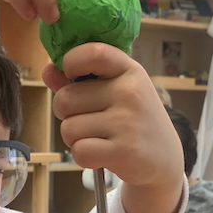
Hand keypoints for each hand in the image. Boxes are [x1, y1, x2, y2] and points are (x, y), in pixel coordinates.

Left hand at [44, 44, 184, 212]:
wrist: (164, 159)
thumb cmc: (133, 121)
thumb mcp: (116, 93)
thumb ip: (81, 81)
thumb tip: (48, 70)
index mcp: (128, 71)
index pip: (92, 53)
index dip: (70, 62)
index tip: (70, 74)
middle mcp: (129, 92)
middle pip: (65, 99)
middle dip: (66, 114)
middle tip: (86, 120)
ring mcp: (127, 122)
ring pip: (69, 128)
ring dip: (75, 138)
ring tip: (97, 138)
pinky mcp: (123, 151)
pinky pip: (79, 151)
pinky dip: (83, 156)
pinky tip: (100, 154)